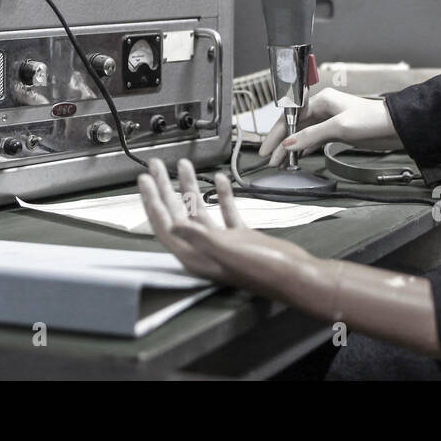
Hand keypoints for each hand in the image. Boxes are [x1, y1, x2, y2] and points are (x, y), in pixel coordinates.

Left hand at [136, 158, 324, 301]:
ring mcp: (222, 243)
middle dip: (164, 188)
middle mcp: (204, 249)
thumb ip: (198, 236)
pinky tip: (219, 179)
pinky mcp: (240, 237)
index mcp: (196, 255)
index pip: (164, 224)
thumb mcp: (227, 249)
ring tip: (182, 165)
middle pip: (176, 213)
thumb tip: (172, 225)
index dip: (152, 201)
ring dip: (189, 187)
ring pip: (199, 210)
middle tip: (154, 167)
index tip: (145, 180)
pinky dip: (221, 194)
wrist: (296, 274)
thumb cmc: (264, 269)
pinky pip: (225, 212)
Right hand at [258, 88, 401, 166]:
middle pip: (294, 127)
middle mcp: (322, 108)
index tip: (268, 148)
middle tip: (270, 159)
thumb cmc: (371, 120)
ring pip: (302, 134)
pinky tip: (297, 157)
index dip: (277, 134)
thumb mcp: (338, 127)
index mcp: (321, 100)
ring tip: (281, 163)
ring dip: (291, 148)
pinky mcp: (336, 131)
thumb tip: (288, 143)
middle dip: (281, 143)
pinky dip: (303, 148)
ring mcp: (328, 120)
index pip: (291, 117)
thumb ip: (311, 136)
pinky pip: (313, 139)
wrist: (394, 127)